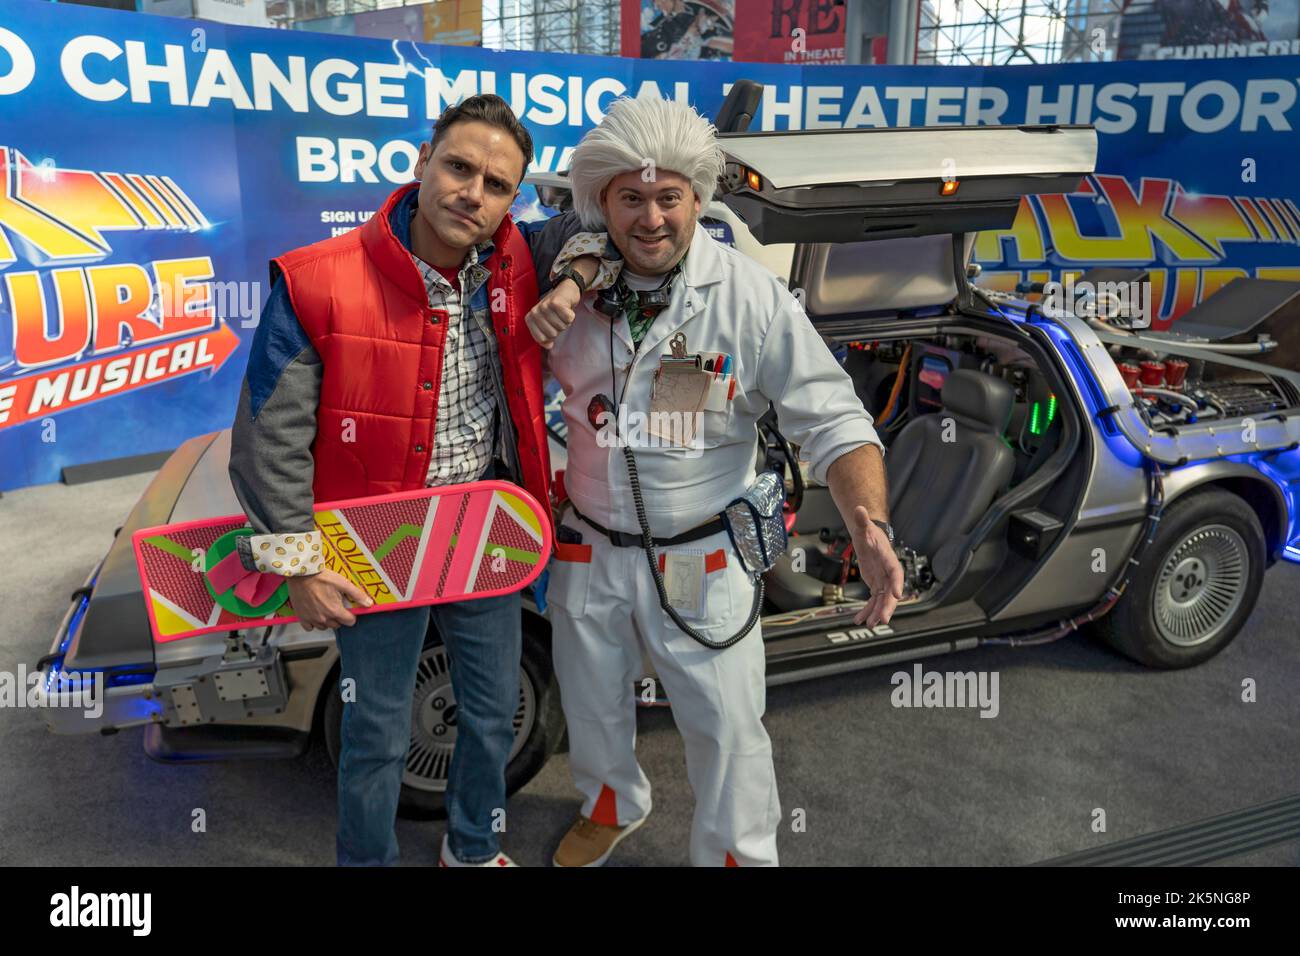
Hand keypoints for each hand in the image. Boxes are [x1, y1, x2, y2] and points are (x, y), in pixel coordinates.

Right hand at [286, 568, 373, 630]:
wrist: (301, 574)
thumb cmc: (321, 577)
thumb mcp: (343, 583)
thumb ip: (357, 595)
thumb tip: (369, 604)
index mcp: (335, 611)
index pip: (350, 622)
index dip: (351, 615)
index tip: (348, 609)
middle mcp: (324, 618)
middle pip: (337, 625)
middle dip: (339, 617)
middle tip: (335, 605)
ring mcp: (312, 619)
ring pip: (324, 627)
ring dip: (327, 620)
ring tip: (325, 607)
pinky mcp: (302, 617)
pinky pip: (310, 627)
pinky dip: (313, 622)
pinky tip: (314, 612)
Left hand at [525, 276, 581, 349]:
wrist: (565, 291)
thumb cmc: (555, 311)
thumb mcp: (547, 325)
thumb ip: (545, 338)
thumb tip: (548, 346)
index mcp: (530, 319)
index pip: (541, 339)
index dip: (550, 336)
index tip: (551, 326)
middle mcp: (535, 312)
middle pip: (552, 334)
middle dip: (559, 328)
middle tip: (558, 318)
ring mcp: (544, 306)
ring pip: (561, 326)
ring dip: (566, 321)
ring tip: (562, 313)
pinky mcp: (556, 302)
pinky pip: (568, 318)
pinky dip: (571, 315)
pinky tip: (567, 308)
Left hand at [847, 505, 903, 627]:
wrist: (870, 537)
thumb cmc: (869, 532)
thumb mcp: (864, 526)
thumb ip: (861, 520)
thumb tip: (859, 508)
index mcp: (888, 558)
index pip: (895, 572)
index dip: (896, 584)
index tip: (896, 595)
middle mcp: (888, 572)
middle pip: (890, 592)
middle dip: (887, 606)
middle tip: (882, 620)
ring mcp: (882, 580)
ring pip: (882, 600)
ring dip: (876, 612)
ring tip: (869, 624)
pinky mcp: (876, 585)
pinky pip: (873, 601)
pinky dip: (867, 610)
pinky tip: (859, 620)